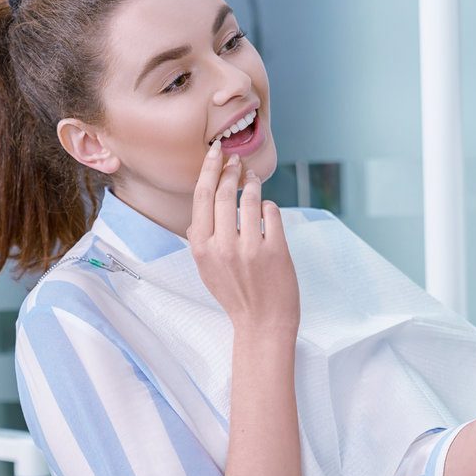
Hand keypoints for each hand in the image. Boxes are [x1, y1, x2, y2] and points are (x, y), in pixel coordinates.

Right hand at [186, 142, 300, 334]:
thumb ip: (200, 241)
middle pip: (225, 193)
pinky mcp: (275, 251)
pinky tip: (267, 211)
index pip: (202, 197)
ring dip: (253, 184)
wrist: (262, 323)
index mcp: (201, 248)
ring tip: (254, 180)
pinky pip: (271, 213)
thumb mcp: (206, 270)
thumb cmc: (235, 295)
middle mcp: (222, 246)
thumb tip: (200, 214)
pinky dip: (269, 207)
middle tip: (237, 162)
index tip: (216, 151)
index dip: (210, 169)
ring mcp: (250, 248)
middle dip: (232, 171)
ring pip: (250, 199)